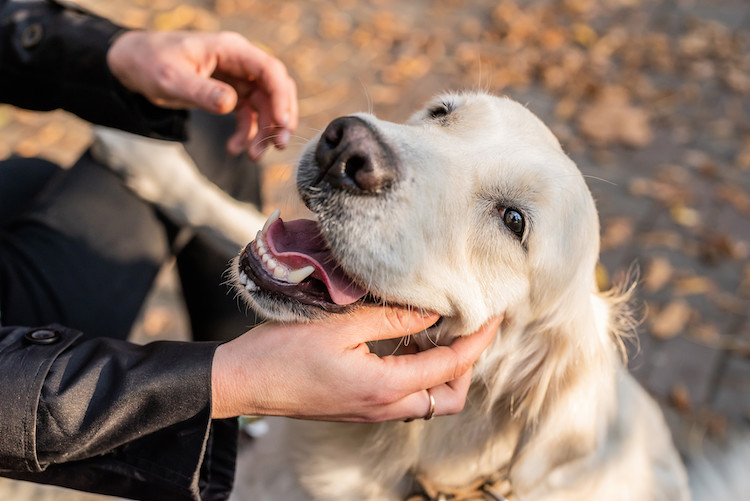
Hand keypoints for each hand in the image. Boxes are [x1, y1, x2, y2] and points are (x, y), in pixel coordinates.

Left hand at [107, 30, 297, 158]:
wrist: (132, 65)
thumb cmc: (149, 63)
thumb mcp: (172, 79)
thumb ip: (202, 92)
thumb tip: (231, 104)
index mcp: (230, 50)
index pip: (269, 70)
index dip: (281, 97)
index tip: (282, 124)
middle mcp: (239, 62)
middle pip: (275, 89)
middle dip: (280, 118)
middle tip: (279, 145)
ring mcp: (236, 78)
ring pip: (265, 106)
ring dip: (264, 132)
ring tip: (254, 155)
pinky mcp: (230, 94)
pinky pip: (249, 115)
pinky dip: (247, 134)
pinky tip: (235, 149)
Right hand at [211, 307, 501, 421]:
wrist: (243, 382)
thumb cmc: (283, 352)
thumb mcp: (341, 325)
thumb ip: (392, 319)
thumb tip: (432, 313)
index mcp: (384, 387)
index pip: (451, 366)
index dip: (478, 340)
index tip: (494, 315)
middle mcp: (384, 406)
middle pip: (448, 396)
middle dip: (466, 364)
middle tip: (466, 327)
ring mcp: (371, 410)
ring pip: (427, 399)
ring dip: (442, 369)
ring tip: (438, 329)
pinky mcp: (358, 406)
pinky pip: (404, 395)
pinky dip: (418, 372)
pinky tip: (407, 341)